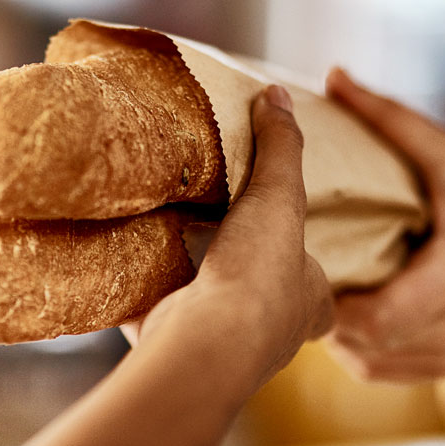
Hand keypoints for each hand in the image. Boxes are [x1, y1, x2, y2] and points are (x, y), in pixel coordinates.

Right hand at [123, 85, 332, 388]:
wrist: (206, 345)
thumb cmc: (259, 275)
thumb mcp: (279, 196)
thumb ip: (280, 148)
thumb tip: (279, 95)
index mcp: (310, 305)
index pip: (321, 288)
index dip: (308, 268)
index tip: (285, 245)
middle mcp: (271, 337)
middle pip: (261, 301)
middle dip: (242, 273)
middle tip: (219, 236)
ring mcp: (221, 350)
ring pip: (208, 313)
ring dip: (191, 285)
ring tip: (169, 238)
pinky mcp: (171, 350)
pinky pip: (154, 318)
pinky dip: (140, 296)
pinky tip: (123, 265)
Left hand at [325, 68, 444, 380]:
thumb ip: (392, 119)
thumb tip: (335, 76)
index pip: (370, 319)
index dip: (328, 298)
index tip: (304, 260)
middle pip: (358, 344)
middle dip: (322, 309)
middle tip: (297, 268)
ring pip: (367, 365)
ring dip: (339, 332)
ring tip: (321, 287)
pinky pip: (388, 371)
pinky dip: (363, 348)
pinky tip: (352, 310)